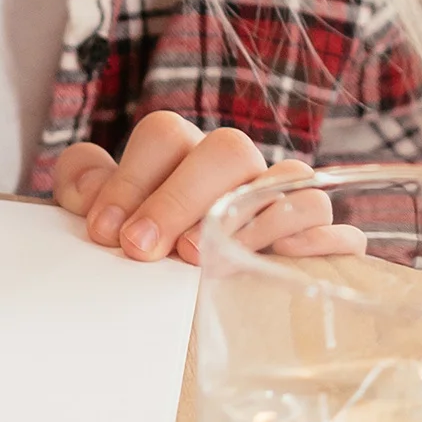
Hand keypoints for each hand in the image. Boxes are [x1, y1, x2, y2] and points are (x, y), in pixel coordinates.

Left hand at [53, 111, 364, 263]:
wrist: (183, 287)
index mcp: (181, 149)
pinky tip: (282, 262)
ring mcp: (281, 196)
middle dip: (180, 198)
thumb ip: (84, 186)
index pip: (165, 135)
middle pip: (227, 150)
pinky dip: (317, 240)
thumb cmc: (143, 240)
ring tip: (202, 261)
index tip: (105, 231)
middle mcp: (235, 165)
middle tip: (143, 247)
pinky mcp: (317, 239)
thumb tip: (87, 188)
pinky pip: (336, 227)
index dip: (131, 179)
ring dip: (247, 217)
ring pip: (290, 178)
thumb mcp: (103, 212)